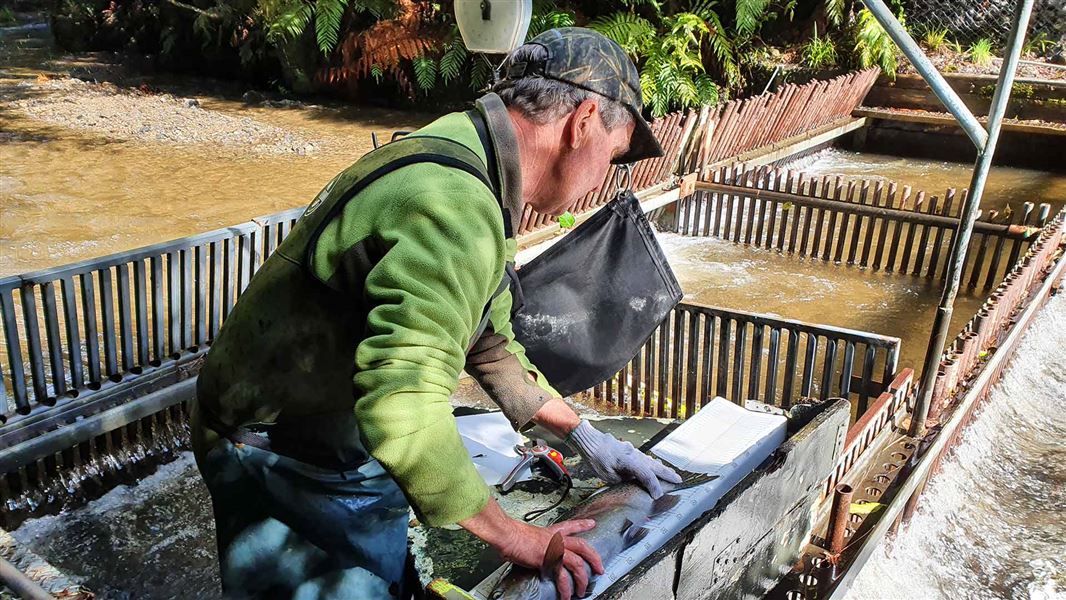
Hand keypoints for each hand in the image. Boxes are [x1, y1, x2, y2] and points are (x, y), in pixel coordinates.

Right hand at [460, 500, 602, 598]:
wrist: (508, 534)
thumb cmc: (513, 534)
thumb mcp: (527, 535)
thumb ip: (534, 543)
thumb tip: (529, 549)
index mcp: (552, 532)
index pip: (571, 526)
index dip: (583, 525)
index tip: (591, 524)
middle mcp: (556, 540)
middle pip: (583, 546)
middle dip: (594, 558)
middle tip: (599, 568)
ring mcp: (555, 549)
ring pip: (577, 564)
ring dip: (582, 579)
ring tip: (582, 590)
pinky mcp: (549, 561)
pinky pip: (562, 576)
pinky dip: (566, 587)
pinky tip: (566, 594)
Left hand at [566, 420, 681, 497]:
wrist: (590, 441)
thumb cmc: (596, 458)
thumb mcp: (608, 476)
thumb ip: (623, 481)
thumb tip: (634, 486)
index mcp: (629, 461)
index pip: (646, 475)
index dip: (654, 486)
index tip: (658, 495)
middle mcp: (634, 454)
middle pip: (654, 466)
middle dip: (667, 474)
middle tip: (679, 480)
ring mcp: (632, 451)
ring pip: (650, 461)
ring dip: (661, 469)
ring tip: (671, 475)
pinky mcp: (629, 451)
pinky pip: (644, 458)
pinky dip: (652, 464)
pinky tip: (655, 467)